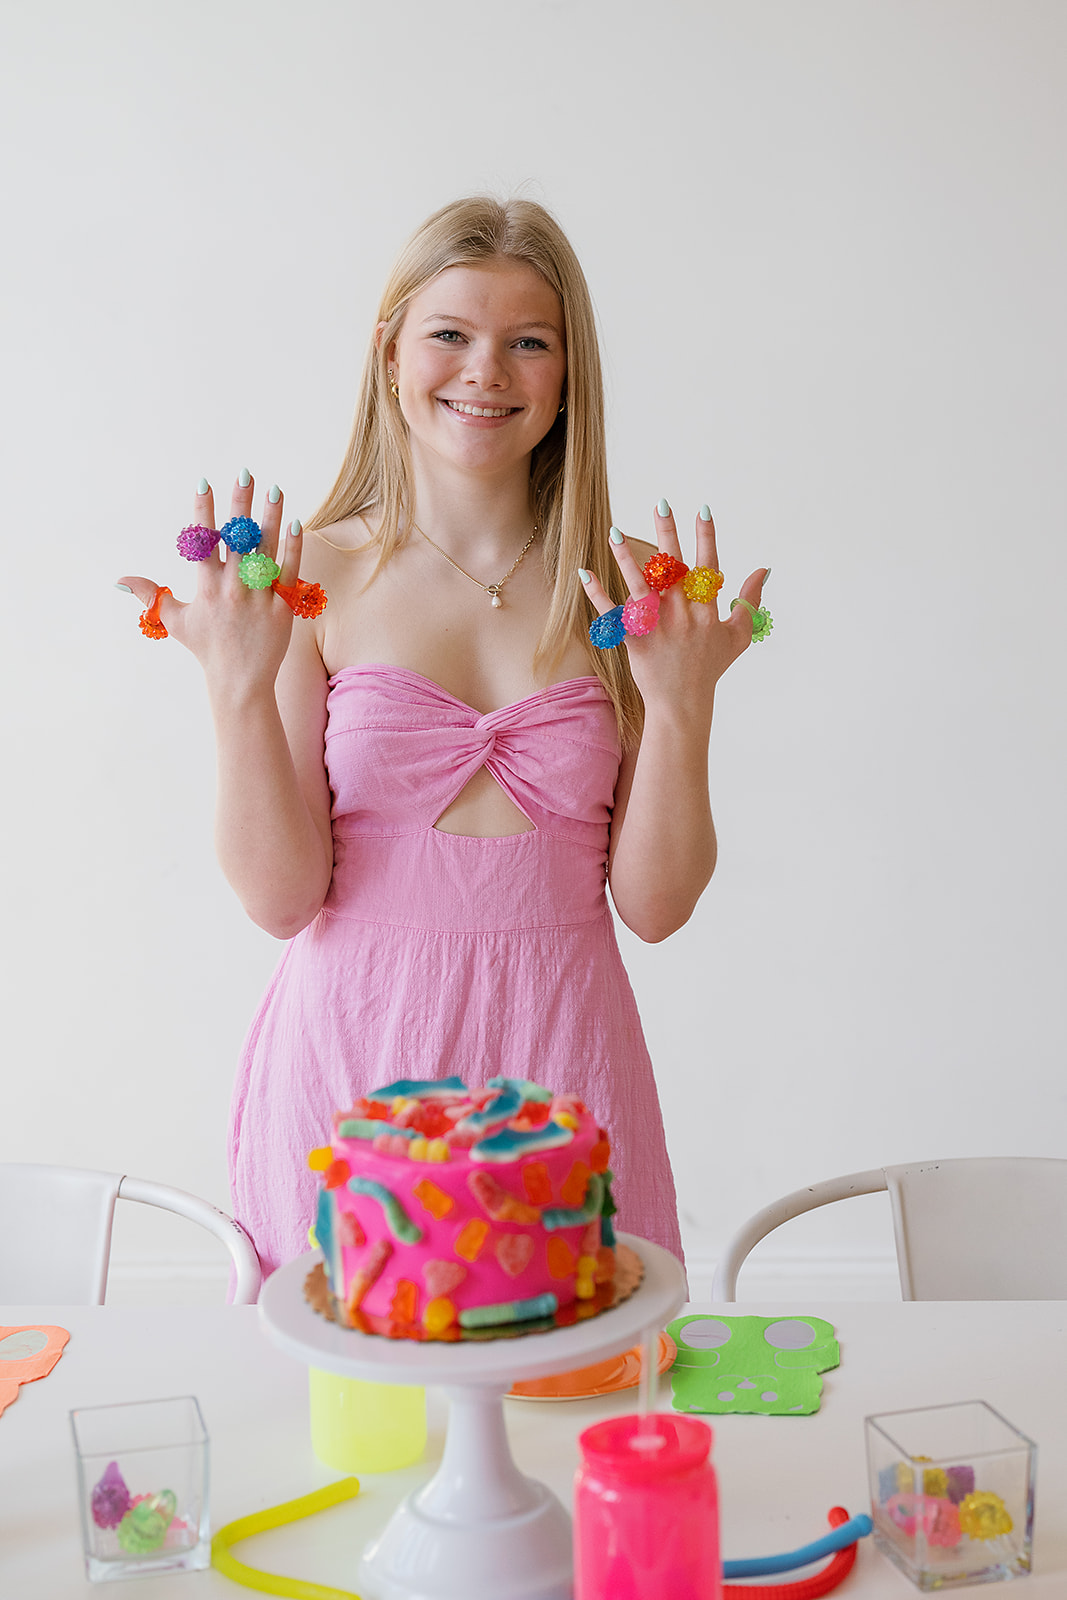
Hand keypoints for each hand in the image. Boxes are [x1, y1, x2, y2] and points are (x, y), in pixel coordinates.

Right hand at [119, 473, 303, 690]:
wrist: (239, 682)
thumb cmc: (206, 649)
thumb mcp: (174, 621)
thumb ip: (150, 596)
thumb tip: (119, 581)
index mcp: (206, 587)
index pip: (204, 541)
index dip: (204, 511)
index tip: (205, 483)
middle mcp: (232, 588)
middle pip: (238, 537)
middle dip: (241, 503)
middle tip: (245, 474)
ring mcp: (258, 596)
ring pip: (266, 549)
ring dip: (270, 517)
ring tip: (274, 489)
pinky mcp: (281, 607)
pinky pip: (288, 571)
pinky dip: (292, 548)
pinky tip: (294, 523)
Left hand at [581, 501, 768, 716]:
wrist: (684, 705)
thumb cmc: (711, 668)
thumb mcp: (738, 635)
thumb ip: (750, 600)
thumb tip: (763, 569)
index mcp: (707, 611)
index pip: (708, 566)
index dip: (706, 537)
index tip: (702, 509)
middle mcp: (683, 615)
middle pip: (674, 568)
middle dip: (668, 534)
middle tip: (660, 503)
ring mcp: (658, 628)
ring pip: (640, 586)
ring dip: (627, 557)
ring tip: (614, 530)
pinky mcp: (635, 642)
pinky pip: (613, 615)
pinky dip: (598, 595)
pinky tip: (584, 572)